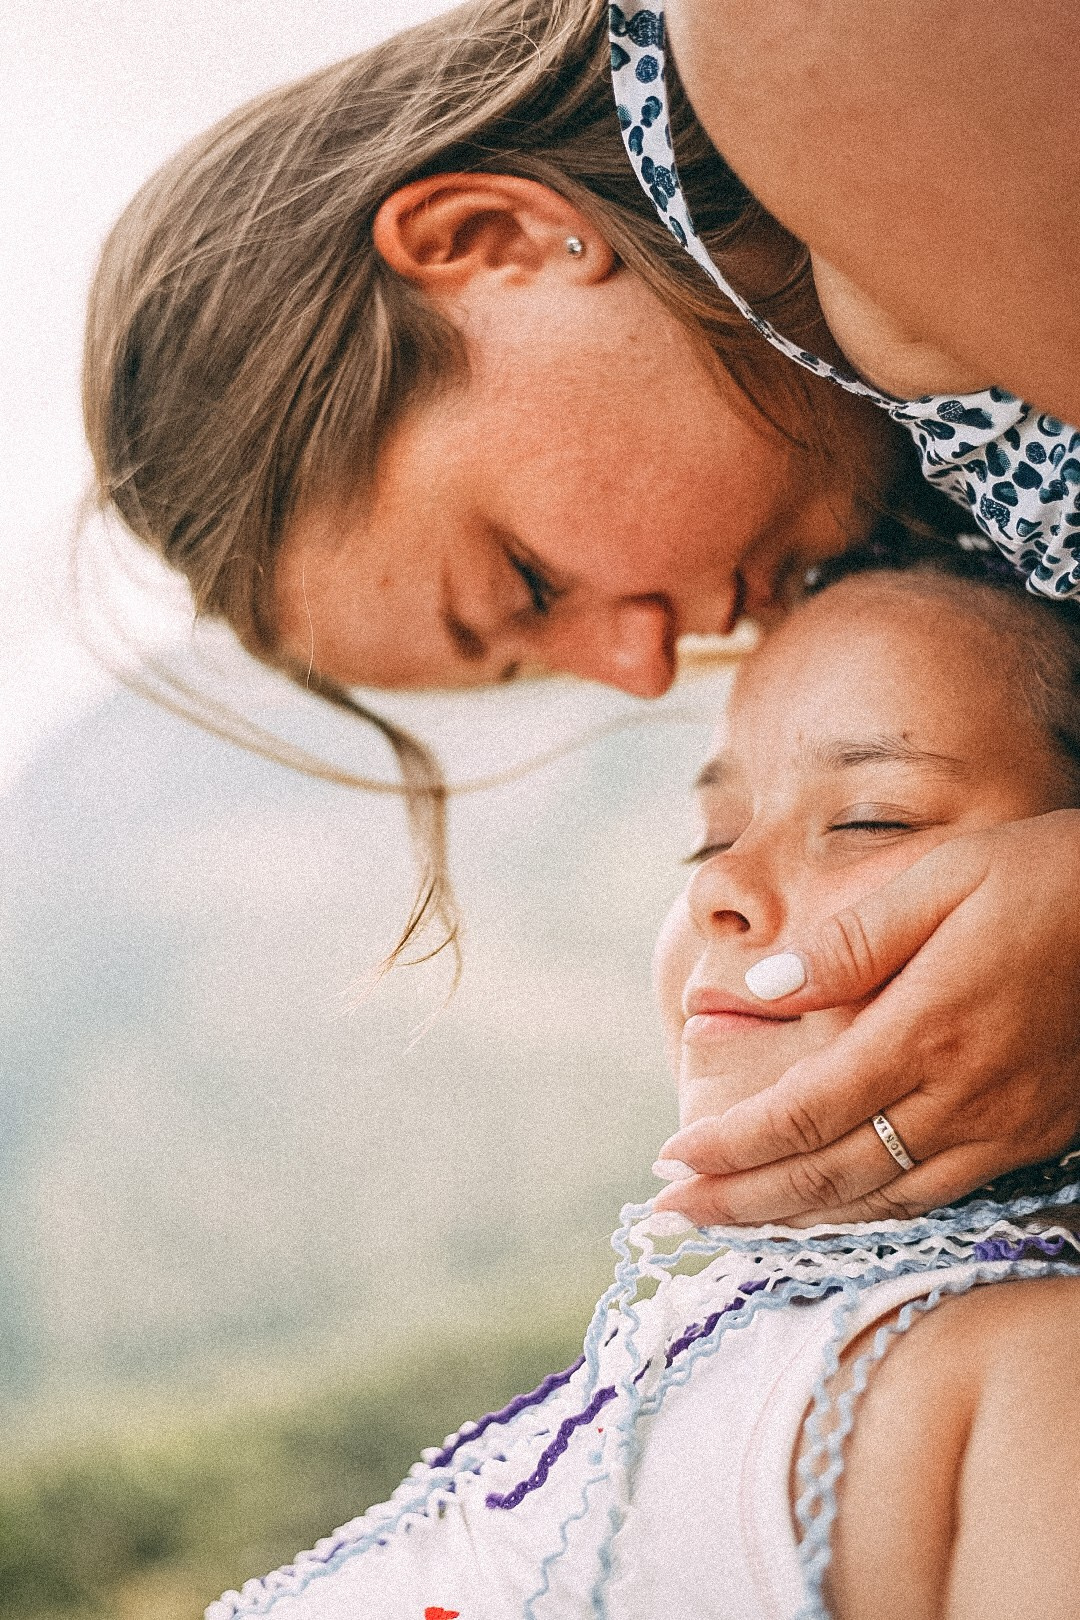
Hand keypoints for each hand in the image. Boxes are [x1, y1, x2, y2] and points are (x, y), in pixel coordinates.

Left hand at [654, 811, 1079, 1226]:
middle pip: (830, 1176)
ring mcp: (1002, 1126)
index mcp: (925, 1029)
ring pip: (883, 1202)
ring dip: (798, 1221)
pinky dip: (871, 1213)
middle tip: (669, 1218)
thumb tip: (760, 989)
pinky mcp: (1033, 1136)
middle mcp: (961, 1096)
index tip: (669, 1163)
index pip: (802, 1113)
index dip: (731, 1148)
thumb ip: (848, 943)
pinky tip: (833, 1208)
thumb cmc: (1046, 879)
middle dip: (741, 1203)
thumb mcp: (941, 878)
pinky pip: (936, 1196)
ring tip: (732, 1225)